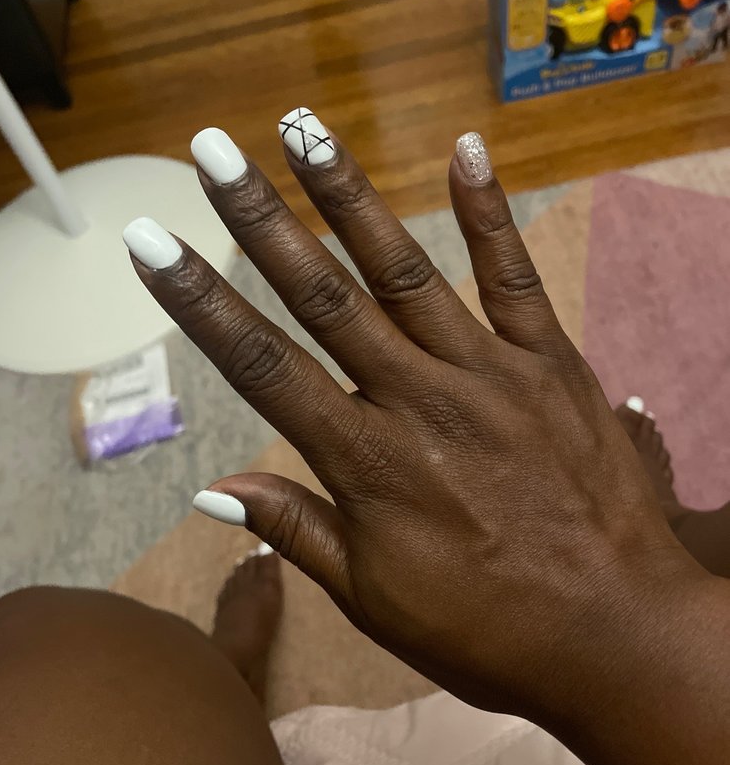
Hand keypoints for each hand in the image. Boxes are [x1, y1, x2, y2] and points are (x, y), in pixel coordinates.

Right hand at [122, 115, 693, 721]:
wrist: (615, 636)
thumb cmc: (487, 631)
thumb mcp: (375, 598)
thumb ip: (298, 530)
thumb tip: (214, 487)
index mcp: (365, 463)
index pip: (261, 365)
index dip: (198, 300)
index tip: (149, 241)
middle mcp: (417, 401)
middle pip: (323, 297)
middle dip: (259, 220)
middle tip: (211, 151)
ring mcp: (488, 373)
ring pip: (404, 270)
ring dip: (349, 196)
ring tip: (302, 129)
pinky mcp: (549, 362)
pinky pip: (513, 275)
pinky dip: (487, 212)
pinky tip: (461, 150)